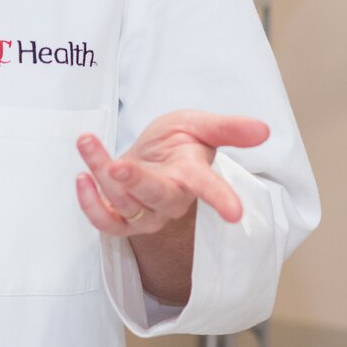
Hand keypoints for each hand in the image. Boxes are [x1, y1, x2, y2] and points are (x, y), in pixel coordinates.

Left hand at [74, 110, 268, 237]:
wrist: (149, 155)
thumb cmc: (177, 140)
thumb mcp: (200, 124)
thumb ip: (228, 128)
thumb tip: (265, 129)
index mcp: (193, 174)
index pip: (209, 187)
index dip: (222, 198)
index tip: (236, 213)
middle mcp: (171, 198)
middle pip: (158, 197)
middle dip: (138, 182)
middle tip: (118, 165)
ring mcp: (145, 212)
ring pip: (125, 201)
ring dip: (100, 171)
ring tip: (86, 141)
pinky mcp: (122, 219)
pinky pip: (105, 222)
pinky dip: (90, 204)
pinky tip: (81, 178)